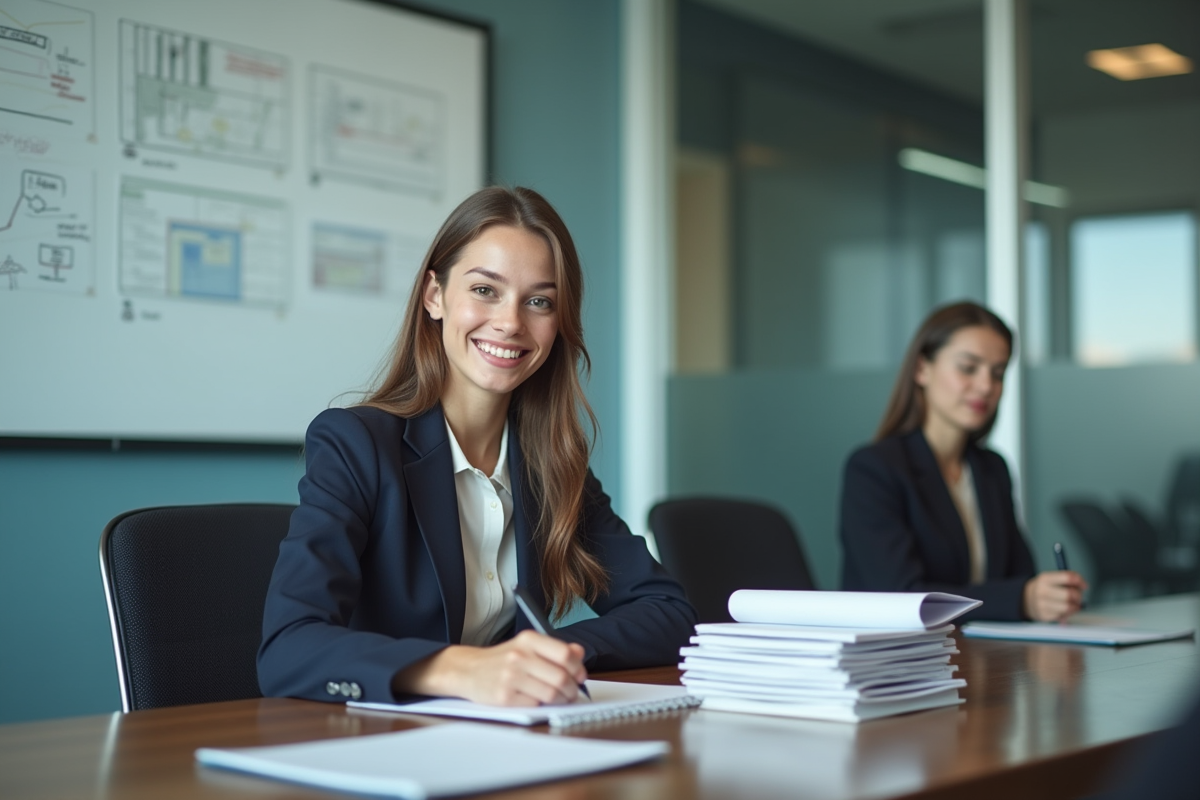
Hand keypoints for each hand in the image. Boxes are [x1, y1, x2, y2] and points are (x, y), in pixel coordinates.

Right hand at [392, 630, 587, 705]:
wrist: (468, 670)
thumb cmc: (503, 660)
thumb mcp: (527, 647)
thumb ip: (554, 649)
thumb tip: (579, 653)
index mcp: (528, 640)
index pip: (565, 654)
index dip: (578, 668)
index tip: (580, 675)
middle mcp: (519, 656)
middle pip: (561, 677)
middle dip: (572, 689)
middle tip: (573, 692)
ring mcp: (511, 677)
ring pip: (551, 694)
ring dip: (560, 700)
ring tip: (559, 699)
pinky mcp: (504, 697)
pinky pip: (535, 705)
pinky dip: (541, 705)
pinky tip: (537, 700)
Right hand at [1023, 571, 1087, 621]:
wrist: (1025, 599)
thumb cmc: (1044, 588)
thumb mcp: (1051, 578)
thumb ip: (1067, 578)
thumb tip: (1083, 585)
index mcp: (1045, 578)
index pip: (1067, 577)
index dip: (1079, 581)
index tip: (1084, 585)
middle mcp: (1042, 591)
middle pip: (1070, 594)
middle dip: (1078, 596)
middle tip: (1077, 597)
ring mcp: (1042, 605)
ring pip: (1068, 607)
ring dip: (1074, 606)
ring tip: (1072, 604)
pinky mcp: (1044, 616)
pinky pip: (1063, 616)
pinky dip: (1067, 614)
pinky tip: (1063, 610)